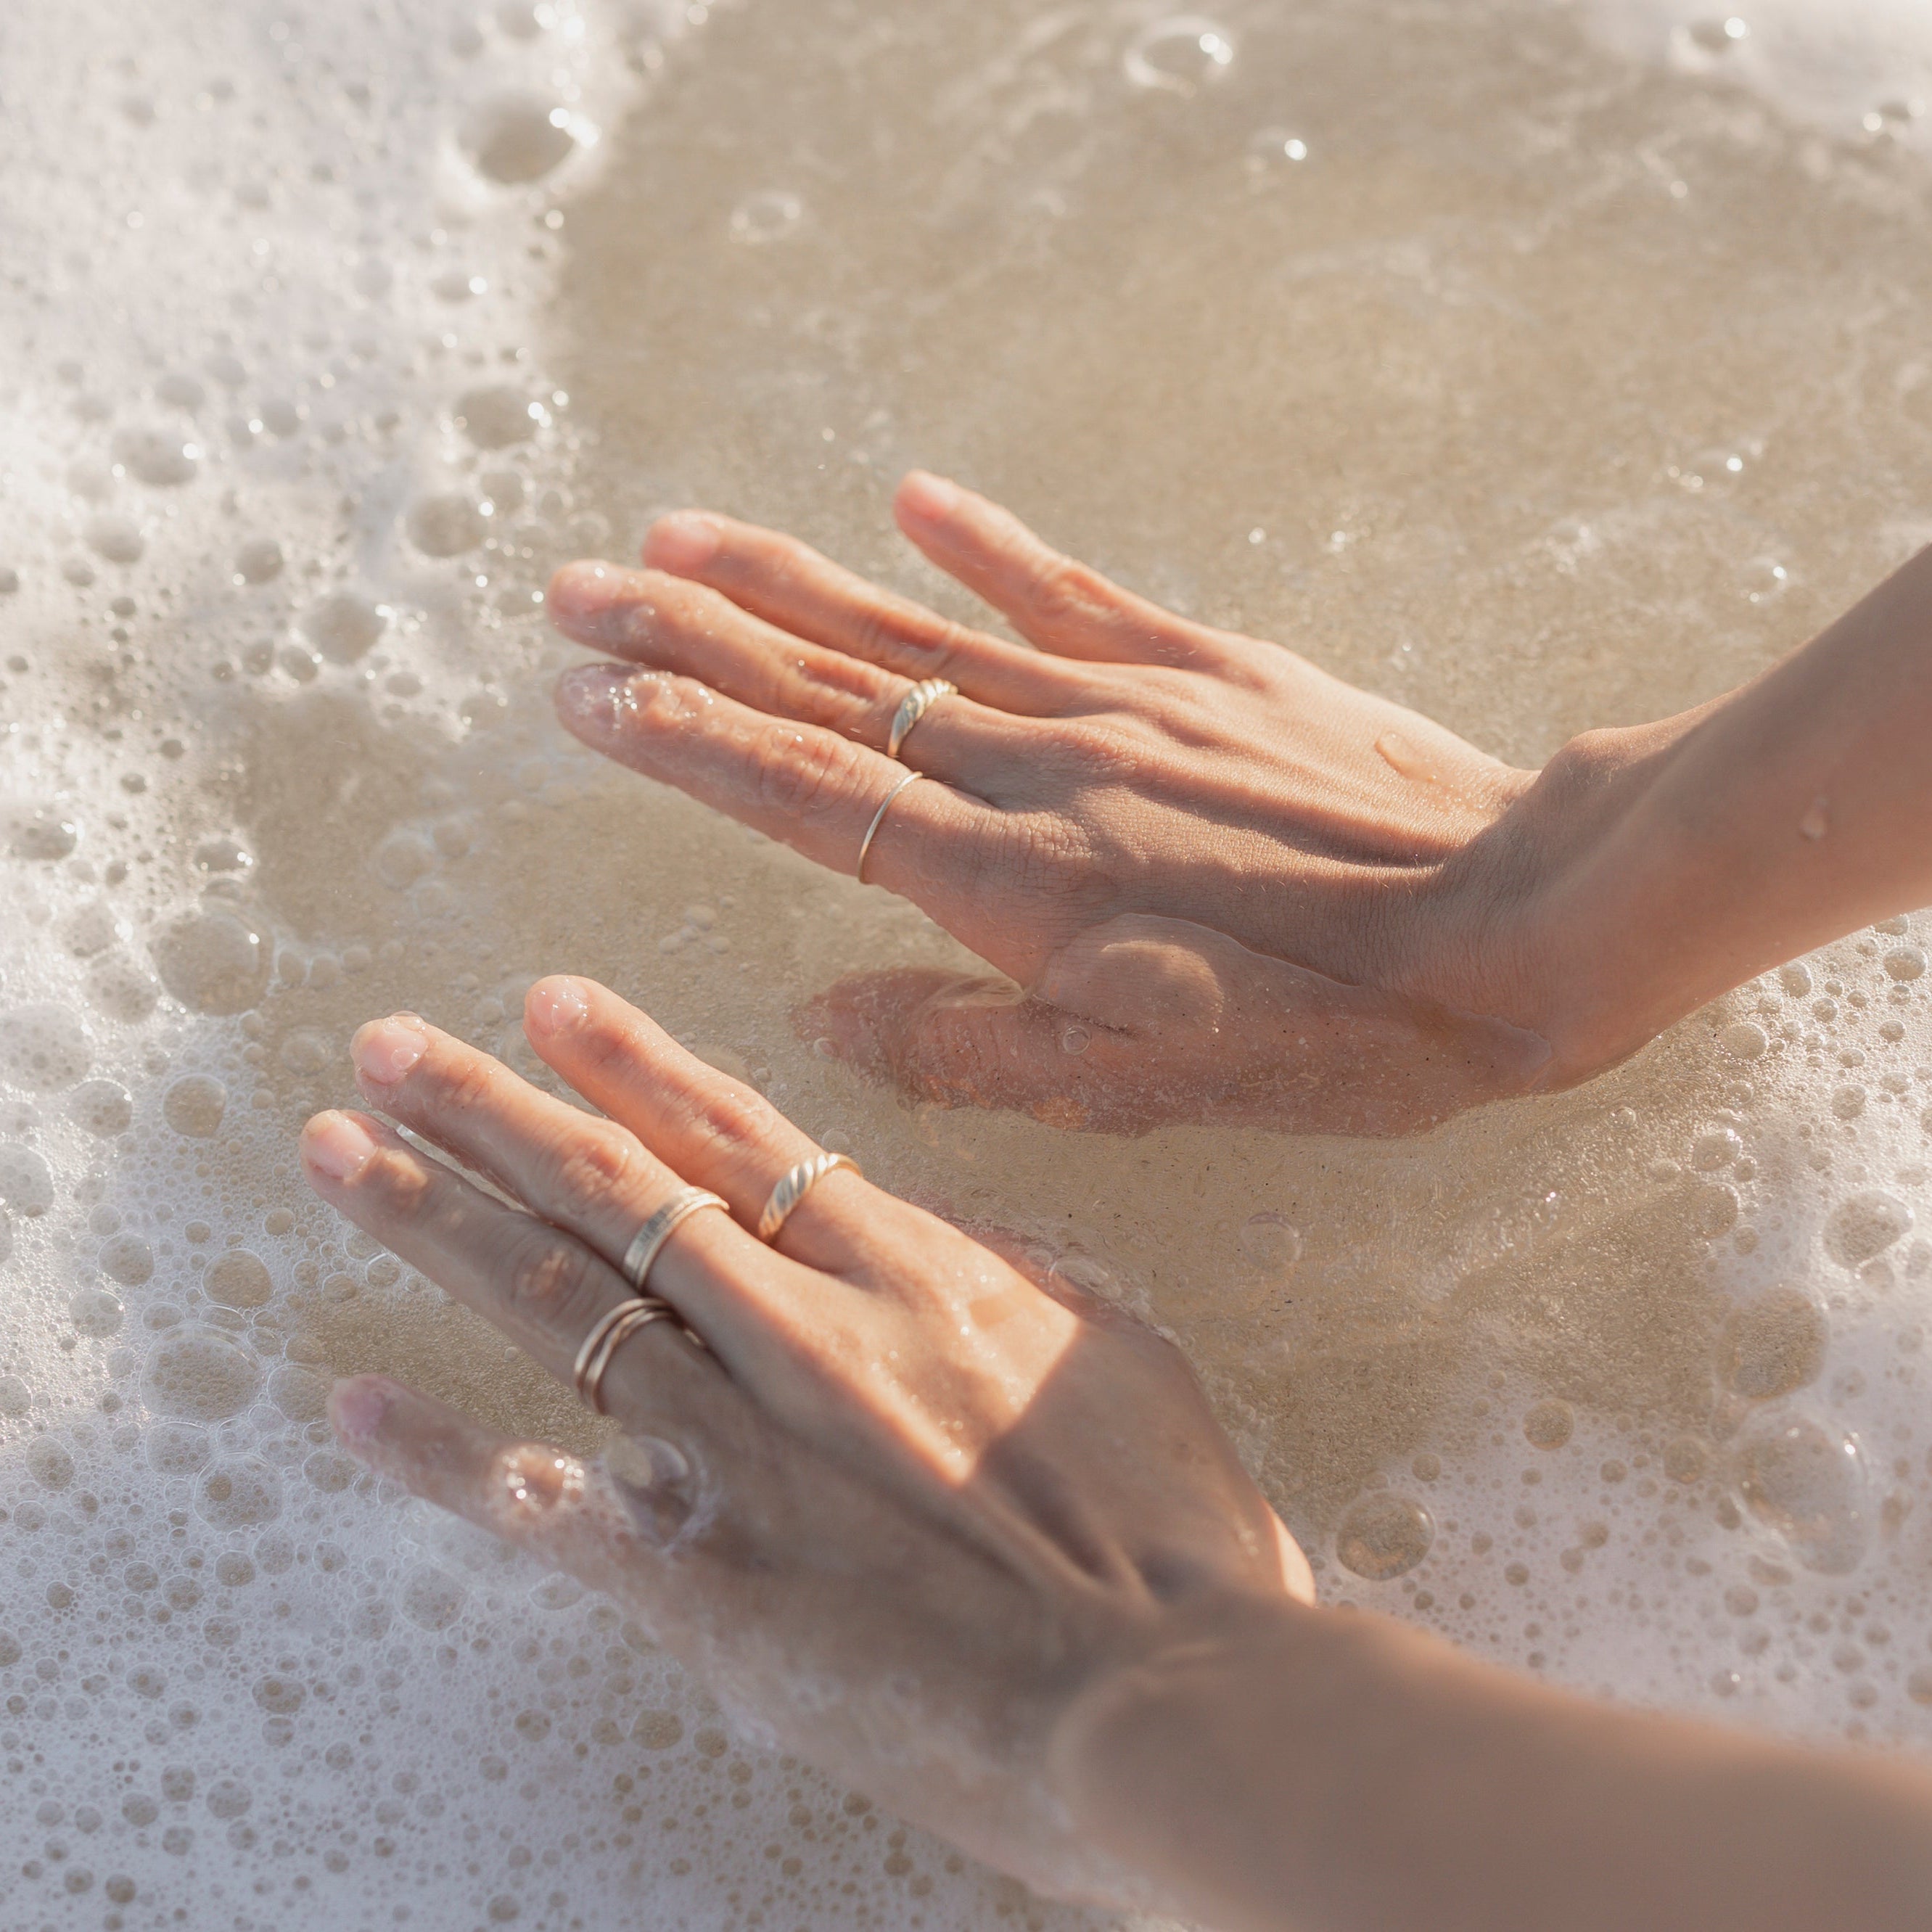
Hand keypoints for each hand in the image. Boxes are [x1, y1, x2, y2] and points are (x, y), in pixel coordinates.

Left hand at [301, 978, 1309, 1900]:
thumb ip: (1014, 1281)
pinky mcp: (697, 1582)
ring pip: (553, 1304)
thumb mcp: (1118, 1356)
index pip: (736, 1136)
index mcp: (907, 1273)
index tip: (550, 1002)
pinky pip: (537, 1507)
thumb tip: (944, 1233)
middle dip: (489, 1106)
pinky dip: (437, 1457)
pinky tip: (354, 1404)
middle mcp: (800, 1334)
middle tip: (390, 1046)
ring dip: (432, 1219)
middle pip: (612, 1190)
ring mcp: (735, 1452)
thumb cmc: (1177, 1538)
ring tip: (339, 1149)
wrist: (1169, 1702)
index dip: (633, 1061)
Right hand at [545, 473, 1561, 1134]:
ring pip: (920, 631)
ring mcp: (1123, 701)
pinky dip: (987, 544)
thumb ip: (969, 1053)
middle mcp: (1043, 770)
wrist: (1518, 923)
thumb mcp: (1147, 1093)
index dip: (686, 745)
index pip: (808, 795)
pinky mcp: (1207, 663)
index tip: (582, 699)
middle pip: (833, 688)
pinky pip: (1069, 589)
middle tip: (575, 590)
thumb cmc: (1337, 1035)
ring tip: (677, 536)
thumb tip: (816, 1014)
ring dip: (791, 581)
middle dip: (690, 639)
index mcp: (1014, 885)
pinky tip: (914, 498)